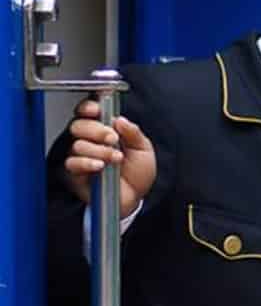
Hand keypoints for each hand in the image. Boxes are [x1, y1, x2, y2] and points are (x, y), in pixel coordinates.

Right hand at [63, 98, 155, 216]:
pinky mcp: (74, 173)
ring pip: (77, 145)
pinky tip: (100, 166)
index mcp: (104, 129)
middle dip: (97, 130)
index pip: (87, 112)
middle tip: (113, 139)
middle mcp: (88, 140)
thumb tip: (120, 119)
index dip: (89, 108)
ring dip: (98, 150)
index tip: (97, 110)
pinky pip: (72, 163)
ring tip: (115, 158)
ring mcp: (80, 156)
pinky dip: (86, 162)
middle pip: (78, 125)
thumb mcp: (143, 150)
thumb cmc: (136, 173)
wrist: (134, 198)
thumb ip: (133, 133)